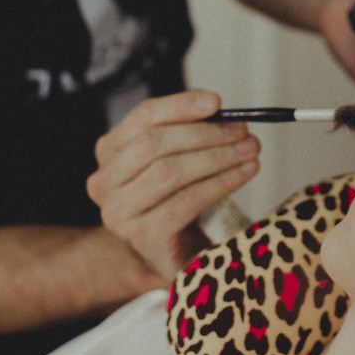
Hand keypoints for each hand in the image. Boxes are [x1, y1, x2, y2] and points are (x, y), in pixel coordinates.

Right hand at [85, 91, 259, 280]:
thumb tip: (218, 109)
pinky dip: (220, 184)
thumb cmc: (174, 197)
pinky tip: (244, 174)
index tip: (217, 102)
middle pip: (155, 144)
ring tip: (250, 151)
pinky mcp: (142, 237)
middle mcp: (104, 181)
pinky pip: (186, 202)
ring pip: (170, 172)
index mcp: (109, 151)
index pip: (143, 117)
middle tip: (243, 131)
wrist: (170, 252)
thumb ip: (187, 131)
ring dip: (217, 157)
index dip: (181, 105)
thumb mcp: (174, 158)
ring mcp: (119, 212)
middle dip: (205, 133)